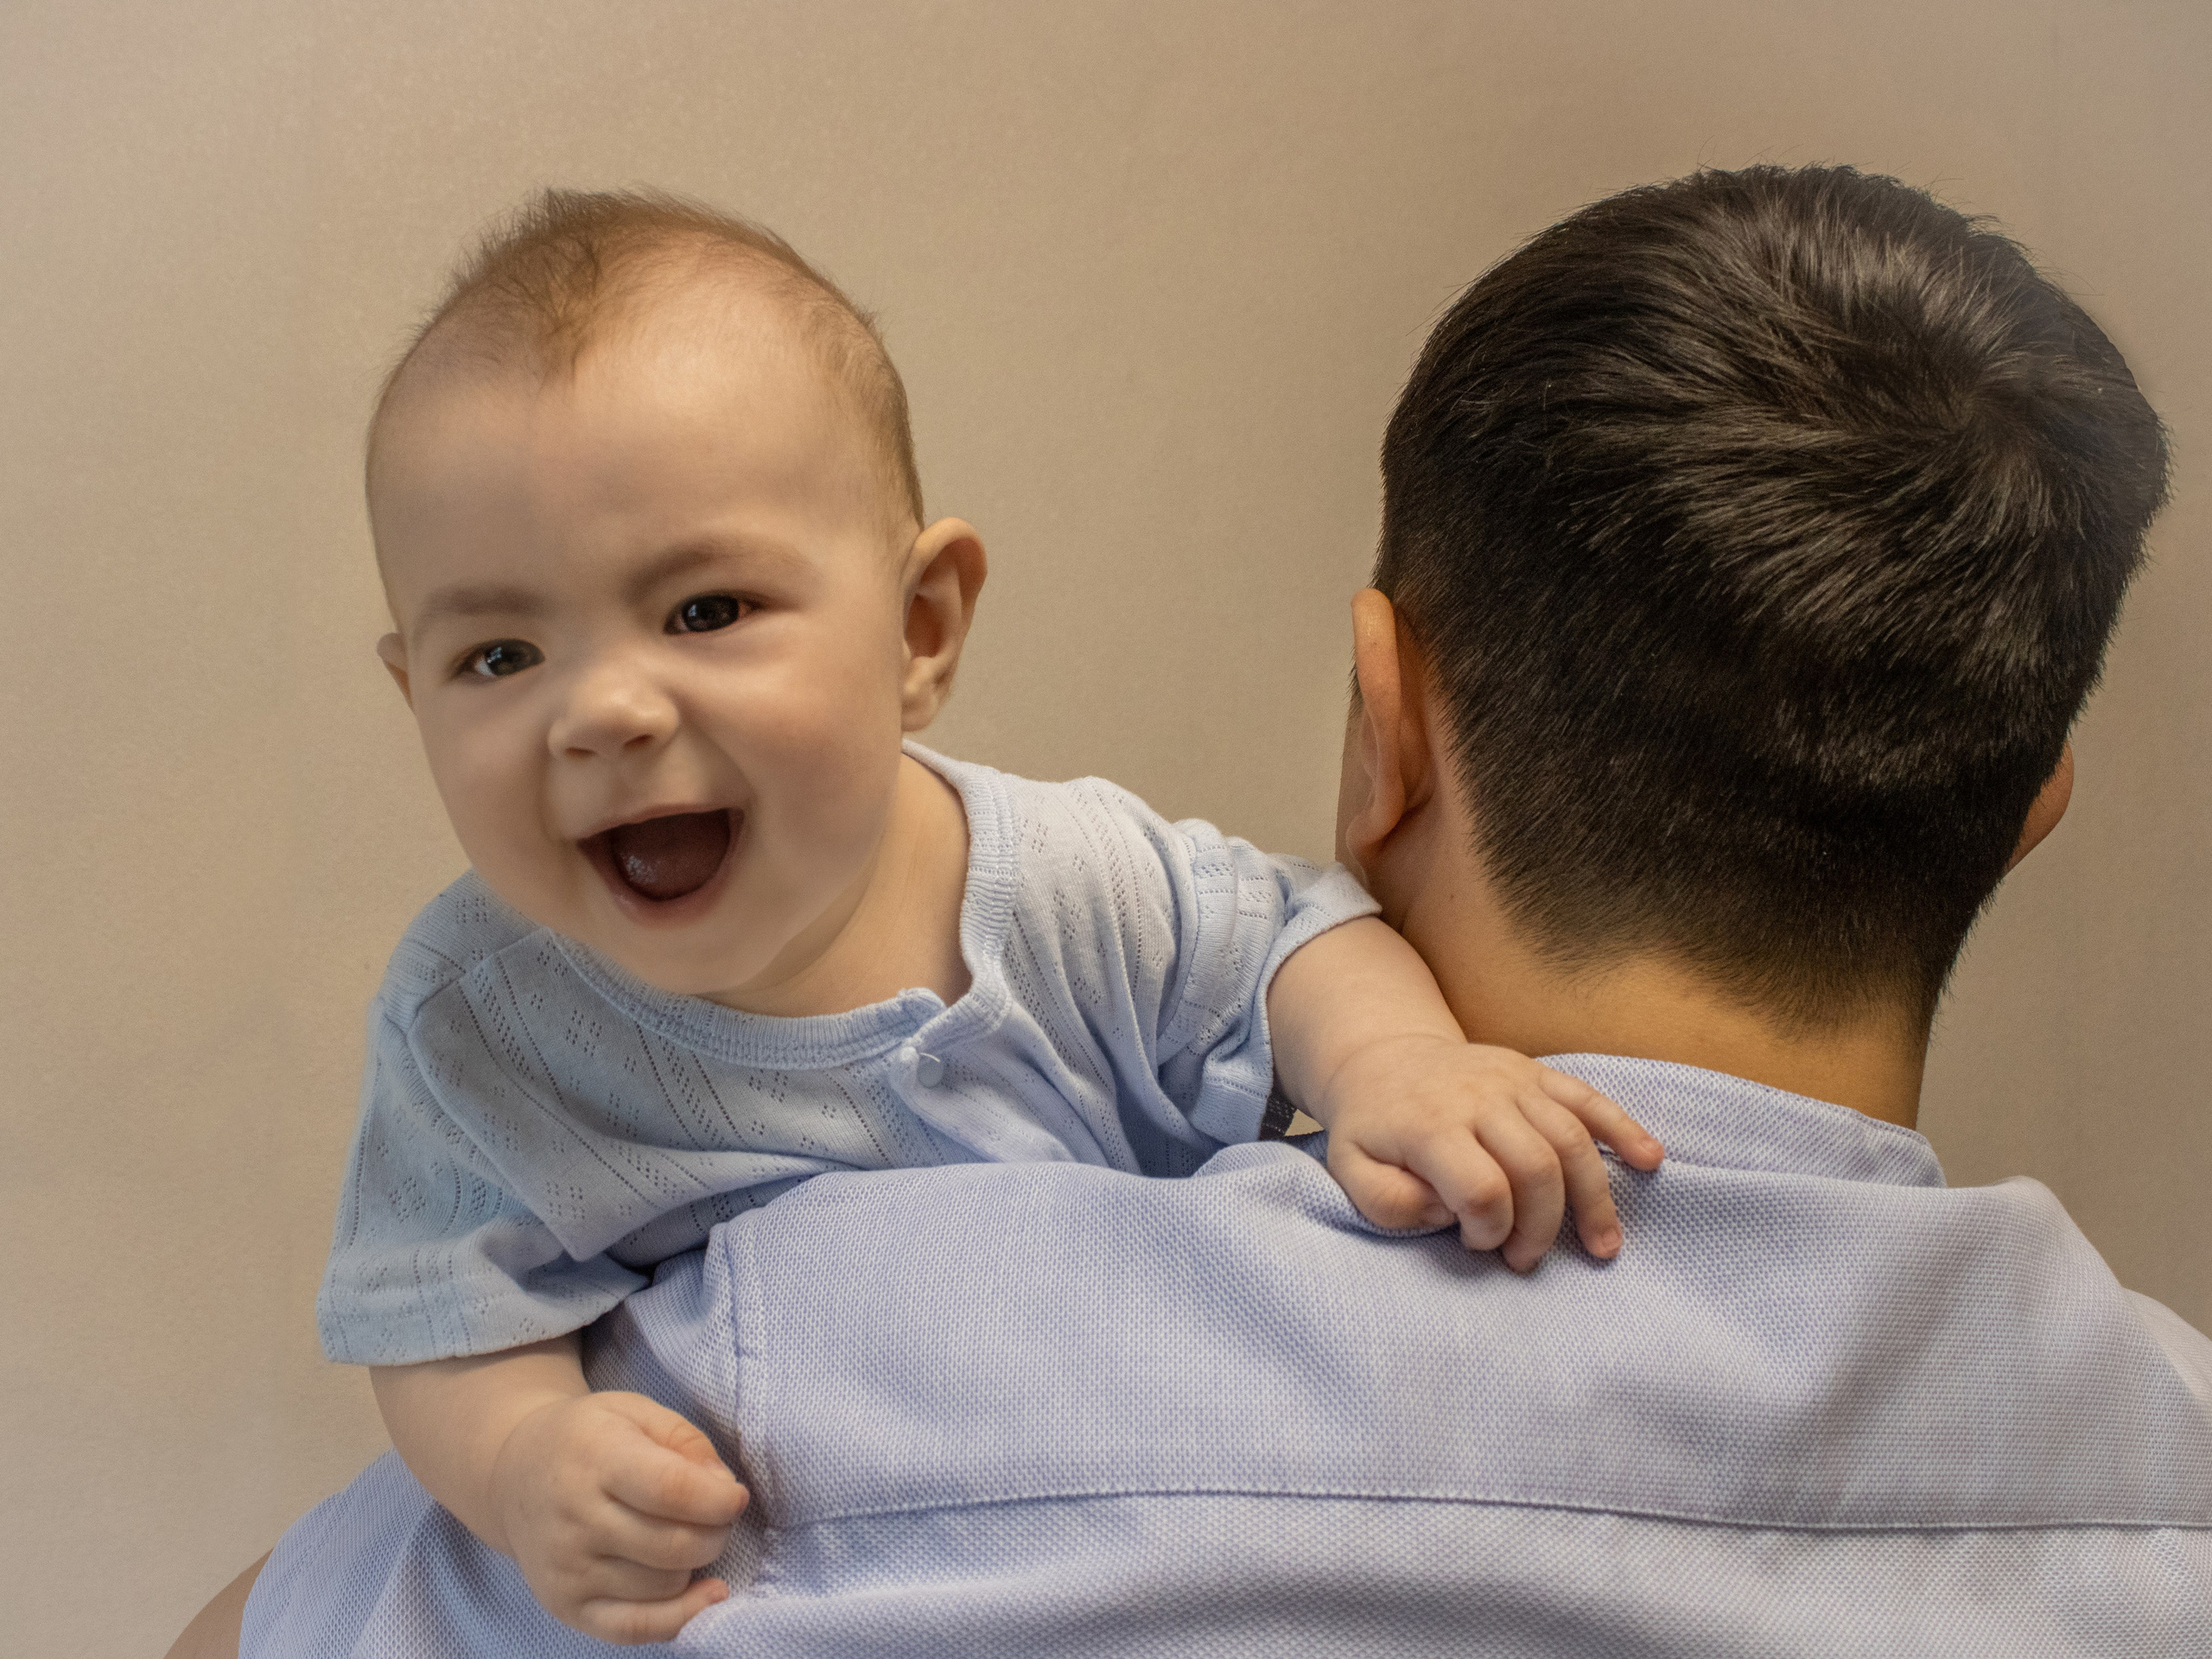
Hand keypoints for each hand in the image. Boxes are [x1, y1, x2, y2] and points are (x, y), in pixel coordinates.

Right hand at [488, 1390, 749, 1643]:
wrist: (513, 1475)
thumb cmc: (589, 1439)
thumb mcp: (637, 1412)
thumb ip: (688, 1443)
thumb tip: (725, 1493)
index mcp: (596, 1458)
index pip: (671, 1490)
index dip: (718, 1499)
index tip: (735, 1496)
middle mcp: (576, 1518)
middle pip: (674, 1545)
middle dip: (716, 1533)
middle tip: (717, 1517)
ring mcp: (568, 1568)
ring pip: (665, 1585)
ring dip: (695, 1564)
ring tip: (687, 1536)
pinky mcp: (566, 1605)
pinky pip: (637, 1628)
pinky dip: (681, 1616)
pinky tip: (704, 1592)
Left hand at [1316, 1035, 1663, 1270]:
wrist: (1381, 1057)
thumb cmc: (1372, 1127)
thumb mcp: (1349, 1169)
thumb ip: (1387, 1202)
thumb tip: (1446, 1212)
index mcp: (1430, 1126)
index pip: (1481, 1188)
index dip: (1489, 1230)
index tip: (1477, 1245)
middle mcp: (1478, 1098)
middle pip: (1537, 1167)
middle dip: (1541, 1227)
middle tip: (1526, 1260)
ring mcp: (1513, 1080)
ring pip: (1572, 1139)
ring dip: (1594, 1199)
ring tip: (1603, 1247)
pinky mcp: (1536, 1072)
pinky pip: (1589, 1098)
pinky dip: (1624, 1129)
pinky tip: (1650, 1160)